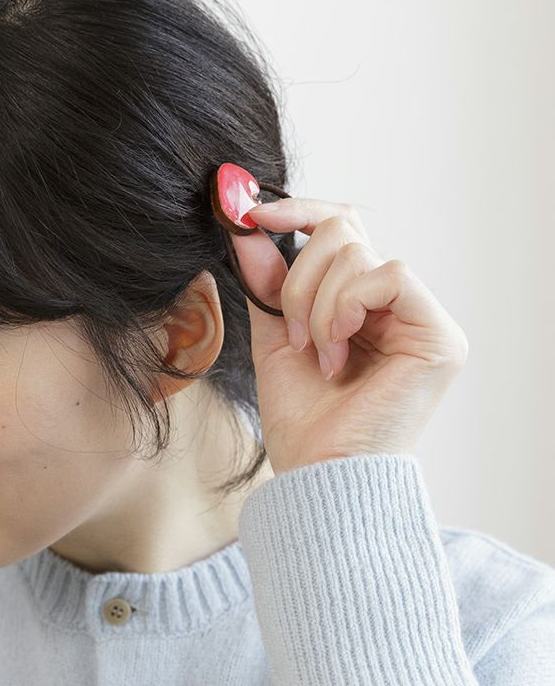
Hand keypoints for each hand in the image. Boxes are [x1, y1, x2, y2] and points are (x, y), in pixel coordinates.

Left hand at [230, 198, 468, 475]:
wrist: (318, 474)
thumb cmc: (302, 420)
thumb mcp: (275, 336)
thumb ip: (267, 282)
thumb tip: (246, 226)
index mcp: (365, 304)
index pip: (342, 229)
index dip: (300, 211)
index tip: (252, 214)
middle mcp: (399, 306)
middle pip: (344, 232)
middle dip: (299, 279)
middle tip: (293, 334)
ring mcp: (423, 319)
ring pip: (357, 253)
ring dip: (317, 305)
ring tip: (319, 355)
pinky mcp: (440, 335)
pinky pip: (388, 275)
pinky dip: (346, 308)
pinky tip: (340, 352)